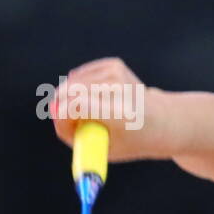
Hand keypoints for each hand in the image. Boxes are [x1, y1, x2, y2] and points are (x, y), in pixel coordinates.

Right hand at [48, 56, 181, 161]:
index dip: (62, 114)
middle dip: (62, 104)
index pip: (78, 105)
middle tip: (71, 119)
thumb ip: (71, 132)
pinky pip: (80, 74)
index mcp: (121, 115)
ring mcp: (118, 74)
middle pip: (72, 90)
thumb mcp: (99, 148)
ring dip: (71, 97)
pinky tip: (97, 97)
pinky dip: (80, 87)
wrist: (162, 122)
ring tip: (92, 112)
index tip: (64, 124)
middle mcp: (121, 90)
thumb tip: (52, 108)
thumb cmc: (128, 141)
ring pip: (73, 81)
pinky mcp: (114, 65)